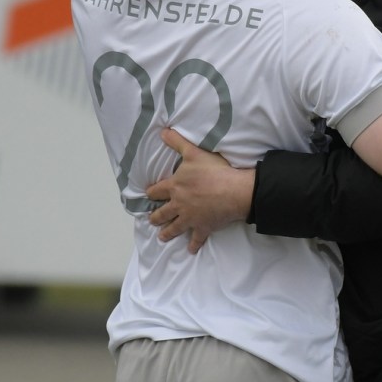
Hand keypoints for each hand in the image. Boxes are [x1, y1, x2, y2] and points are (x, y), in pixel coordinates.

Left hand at [146, 128, 254, 253]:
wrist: (233, 191)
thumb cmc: (214, 171)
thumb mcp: (194, 152)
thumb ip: (177, 142)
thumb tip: (163, 132)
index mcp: (174, 187)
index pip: (156, 191)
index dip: (151, 193)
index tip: (148, 195)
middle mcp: (178, 205)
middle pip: (161, 214)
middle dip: (155, 217)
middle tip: (152, 220)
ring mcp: (190, 218)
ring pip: (174, 228)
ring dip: (167, 233)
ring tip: (162, 237)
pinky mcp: (203, 227)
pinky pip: (196, 239)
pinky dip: (194, 245)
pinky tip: (191, 250)